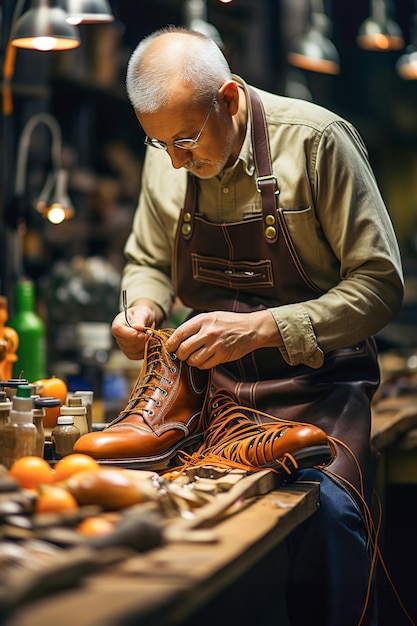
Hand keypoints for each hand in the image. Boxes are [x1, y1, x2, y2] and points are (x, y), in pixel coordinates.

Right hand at [111, 301, 161, 359]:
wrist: (145, 320)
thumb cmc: (142, 314)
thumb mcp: (142, 312)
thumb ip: (139, 319)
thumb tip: (137, 327)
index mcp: (118, 323)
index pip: (118, 330)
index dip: (130, 334)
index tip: (142, 333)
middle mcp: (118, 336)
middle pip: (126, 343)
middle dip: (140, 340)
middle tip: (149, 333)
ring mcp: (123, 346)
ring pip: (132, 351)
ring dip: (144, 346)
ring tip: (149, 337)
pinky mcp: (130, 353)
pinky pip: (137, 356)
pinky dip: (145, 351)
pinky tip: (148, 343)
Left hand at [165, 310, 281, 368]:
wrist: (251, 328)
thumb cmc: (228, 322)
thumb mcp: (210, 317)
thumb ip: (194, 326)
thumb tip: (174, 338)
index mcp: (203, 320)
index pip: (179, 334)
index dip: (171, 344)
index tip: (170, 348)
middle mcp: (208, 332)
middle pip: (183, 350)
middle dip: (180, 355)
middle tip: (182, 354)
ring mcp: (216, 345)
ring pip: (193, 360)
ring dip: (191, 361)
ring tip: (195, 356)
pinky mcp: (222, 355)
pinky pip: (204, 365)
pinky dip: (201, 365)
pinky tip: (205, 359)